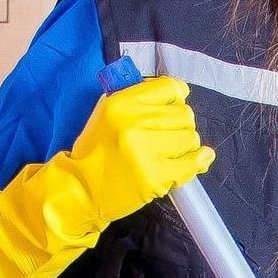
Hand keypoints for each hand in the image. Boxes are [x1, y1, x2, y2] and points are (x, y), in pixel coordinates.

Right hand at [60, 75, 214, 225]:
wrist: (81, 189)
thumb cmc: (95, 152)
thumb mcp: (107, 112)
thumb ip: (140, 100)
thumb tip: (180, 93)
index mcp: (121, 103)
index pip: (171, 87)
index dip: (176, 99)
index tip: (171, 109)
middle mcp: (134, 123)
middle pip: (185, 114)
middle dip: (180, 127)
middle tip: (164, 139)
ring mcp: (145, 151)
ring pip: (191, 138)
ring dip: (185, 147)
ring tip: (167, 154)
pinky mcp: (155, 177)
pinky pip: (193, 164)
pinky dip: (196, 164)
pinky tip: (192, 163)